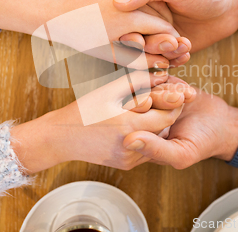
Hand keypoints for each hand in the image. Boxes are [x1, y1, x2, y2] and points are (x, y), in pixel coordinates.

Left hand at [0, 0, 190, 67]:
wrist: (56, 12)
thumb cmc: (81, 37)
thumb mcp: (110, 54)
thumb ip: (139, 59)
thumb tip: (162, 65)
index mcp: (129, 18)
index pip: (163, 28)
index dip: (172, 40)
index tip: (175, 48)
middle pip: (161, 13)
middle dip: (168, 28)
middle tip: (170, 42)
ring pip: (152, 0)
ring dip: (159, 15)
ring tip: (157, 31)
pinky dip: (146, 5)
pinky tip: (142, 17)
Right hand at [10, 73, 196, 173]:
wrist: (60, 138)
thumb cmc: (83, 110)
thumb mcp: (109, 90)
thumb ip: (138, 80)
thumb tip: (162, 74)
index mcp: (129, 125)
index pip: (168, 116)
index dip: (174, 103)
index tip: (177, 92)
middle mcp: (132, 146)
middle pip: (164, 129)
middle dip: (167, 113)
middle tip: (169, 98)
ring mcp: (129, 158)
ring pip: (156, 140)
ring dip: (158, 126)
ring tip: (152, 110)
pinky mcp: (125, 164)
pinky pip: (145, 149)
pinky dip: (147, 136)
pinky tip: (139, 123)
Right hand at [114, 0, 237, 52]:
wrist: (229, 6)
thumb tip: (117, 2)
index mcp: (140, 3)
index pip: (123, 23)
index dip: (128, 34)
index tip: (137, 40)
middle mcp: (146, 21)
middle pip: (136, 43)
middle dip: (151, 46)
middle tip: (170, 42)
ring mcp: (158, 37)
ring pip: (150, 55)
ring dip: (165, 54)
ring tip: (184, 45)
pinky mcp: (171, 50)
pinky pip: (164, 62)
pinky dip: (174, 61)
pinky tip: (186, 54)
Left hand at [122, 89, 237, 168]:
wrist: (222, 125)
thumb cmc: (200, 145)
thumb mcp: (180, 154)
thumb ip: (155, 150)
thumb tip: (126, 143)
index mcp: (139, 134)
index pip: (126, 119)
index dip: (137, 109)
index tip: (150, 103)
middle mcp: (143, 115)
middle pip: (135, 98)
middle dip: (155, 96)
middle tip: (175, 99)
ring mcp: (154, 98)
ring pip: (148, 85)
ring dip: (168, 89)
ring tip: (187, 97)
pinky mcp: (165, 84)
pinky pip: (161, 76)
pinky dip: (175, 83)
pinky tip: (190, 94)